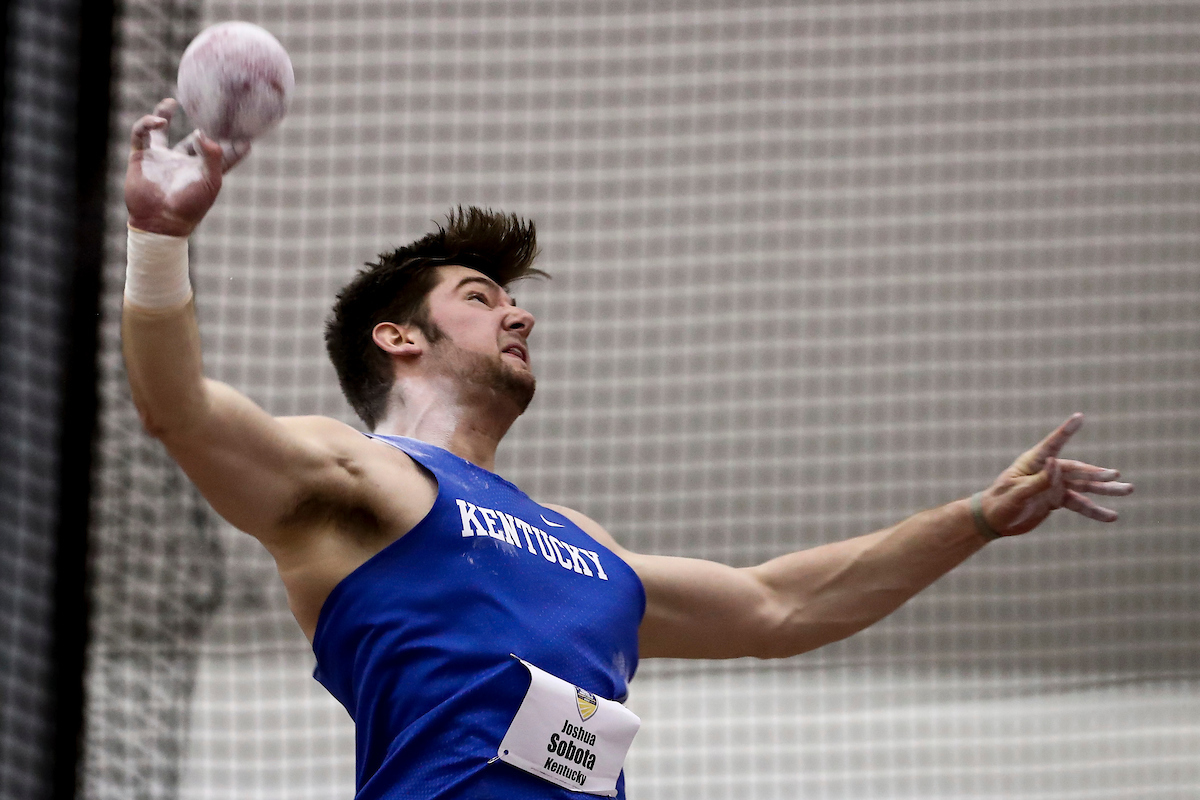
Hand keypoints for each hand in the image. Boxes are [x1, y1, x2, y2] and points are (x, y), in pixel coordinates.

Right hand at [125, 98, 250, 236]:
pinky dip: (147, 123)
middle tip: (209, 109)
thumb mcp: (209, 181)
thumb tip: (204, 132)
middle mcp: (183, 163)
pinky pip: (141, 134)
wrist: (159, 222)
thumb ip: (212, 156)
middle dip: (202, 127)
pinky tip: (160, 120)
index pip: (223, 153)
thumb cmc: (189, 206)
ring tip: (172, 101)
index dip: (235, 143)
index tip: (248, 132)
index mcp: (204, 171)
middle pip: (195, 140)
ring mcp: (161, 159)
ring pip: (161, 131)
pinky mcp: (141, 157)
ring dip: (164, 114)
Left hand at [979, 413, 1132, 536]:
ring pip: (1084, 486)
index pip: (1053, 445)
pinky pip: (1080, 504)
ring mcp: (1054, 485)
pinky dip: (1095, 511)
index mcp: (1033, 463)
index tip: (1079, 417)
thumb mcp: (1017, 493)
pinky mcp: (1056, 499)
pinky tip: (1112, 516)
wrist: (993, 520)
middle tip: (1116, 475)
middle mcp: (1047, 471)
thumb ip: (1037, 481)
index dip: (1065, 431)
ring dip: (1105, 489)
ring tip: (1128, 489)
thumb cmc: (999, 503)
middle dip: (1097, 474)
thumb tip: (1054, 463)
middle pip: (1077, 470)